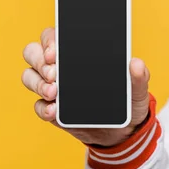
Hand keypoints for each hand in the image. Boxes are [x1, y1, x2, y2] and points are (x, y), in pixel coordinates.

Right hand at [21, 27, 150, 146]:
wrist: (123, 131)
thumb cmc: (128, 101)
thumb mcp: (137, 89)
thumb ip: (139, 76)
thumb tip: (136, 64)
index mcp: (77, 53)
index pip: (53, 36)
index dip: (49, 40)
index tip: (55, 51)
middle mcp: (59, 66)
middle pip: (33, 52)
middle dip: (39, 60)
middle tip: (55, 74)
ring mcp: (53, 88)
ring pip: (29, 76)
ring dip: (38, 83)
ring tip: (54, 93)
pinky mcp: (52, 110)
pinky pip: (37, 106)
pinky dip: (43, 108)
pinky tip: (54, 111)